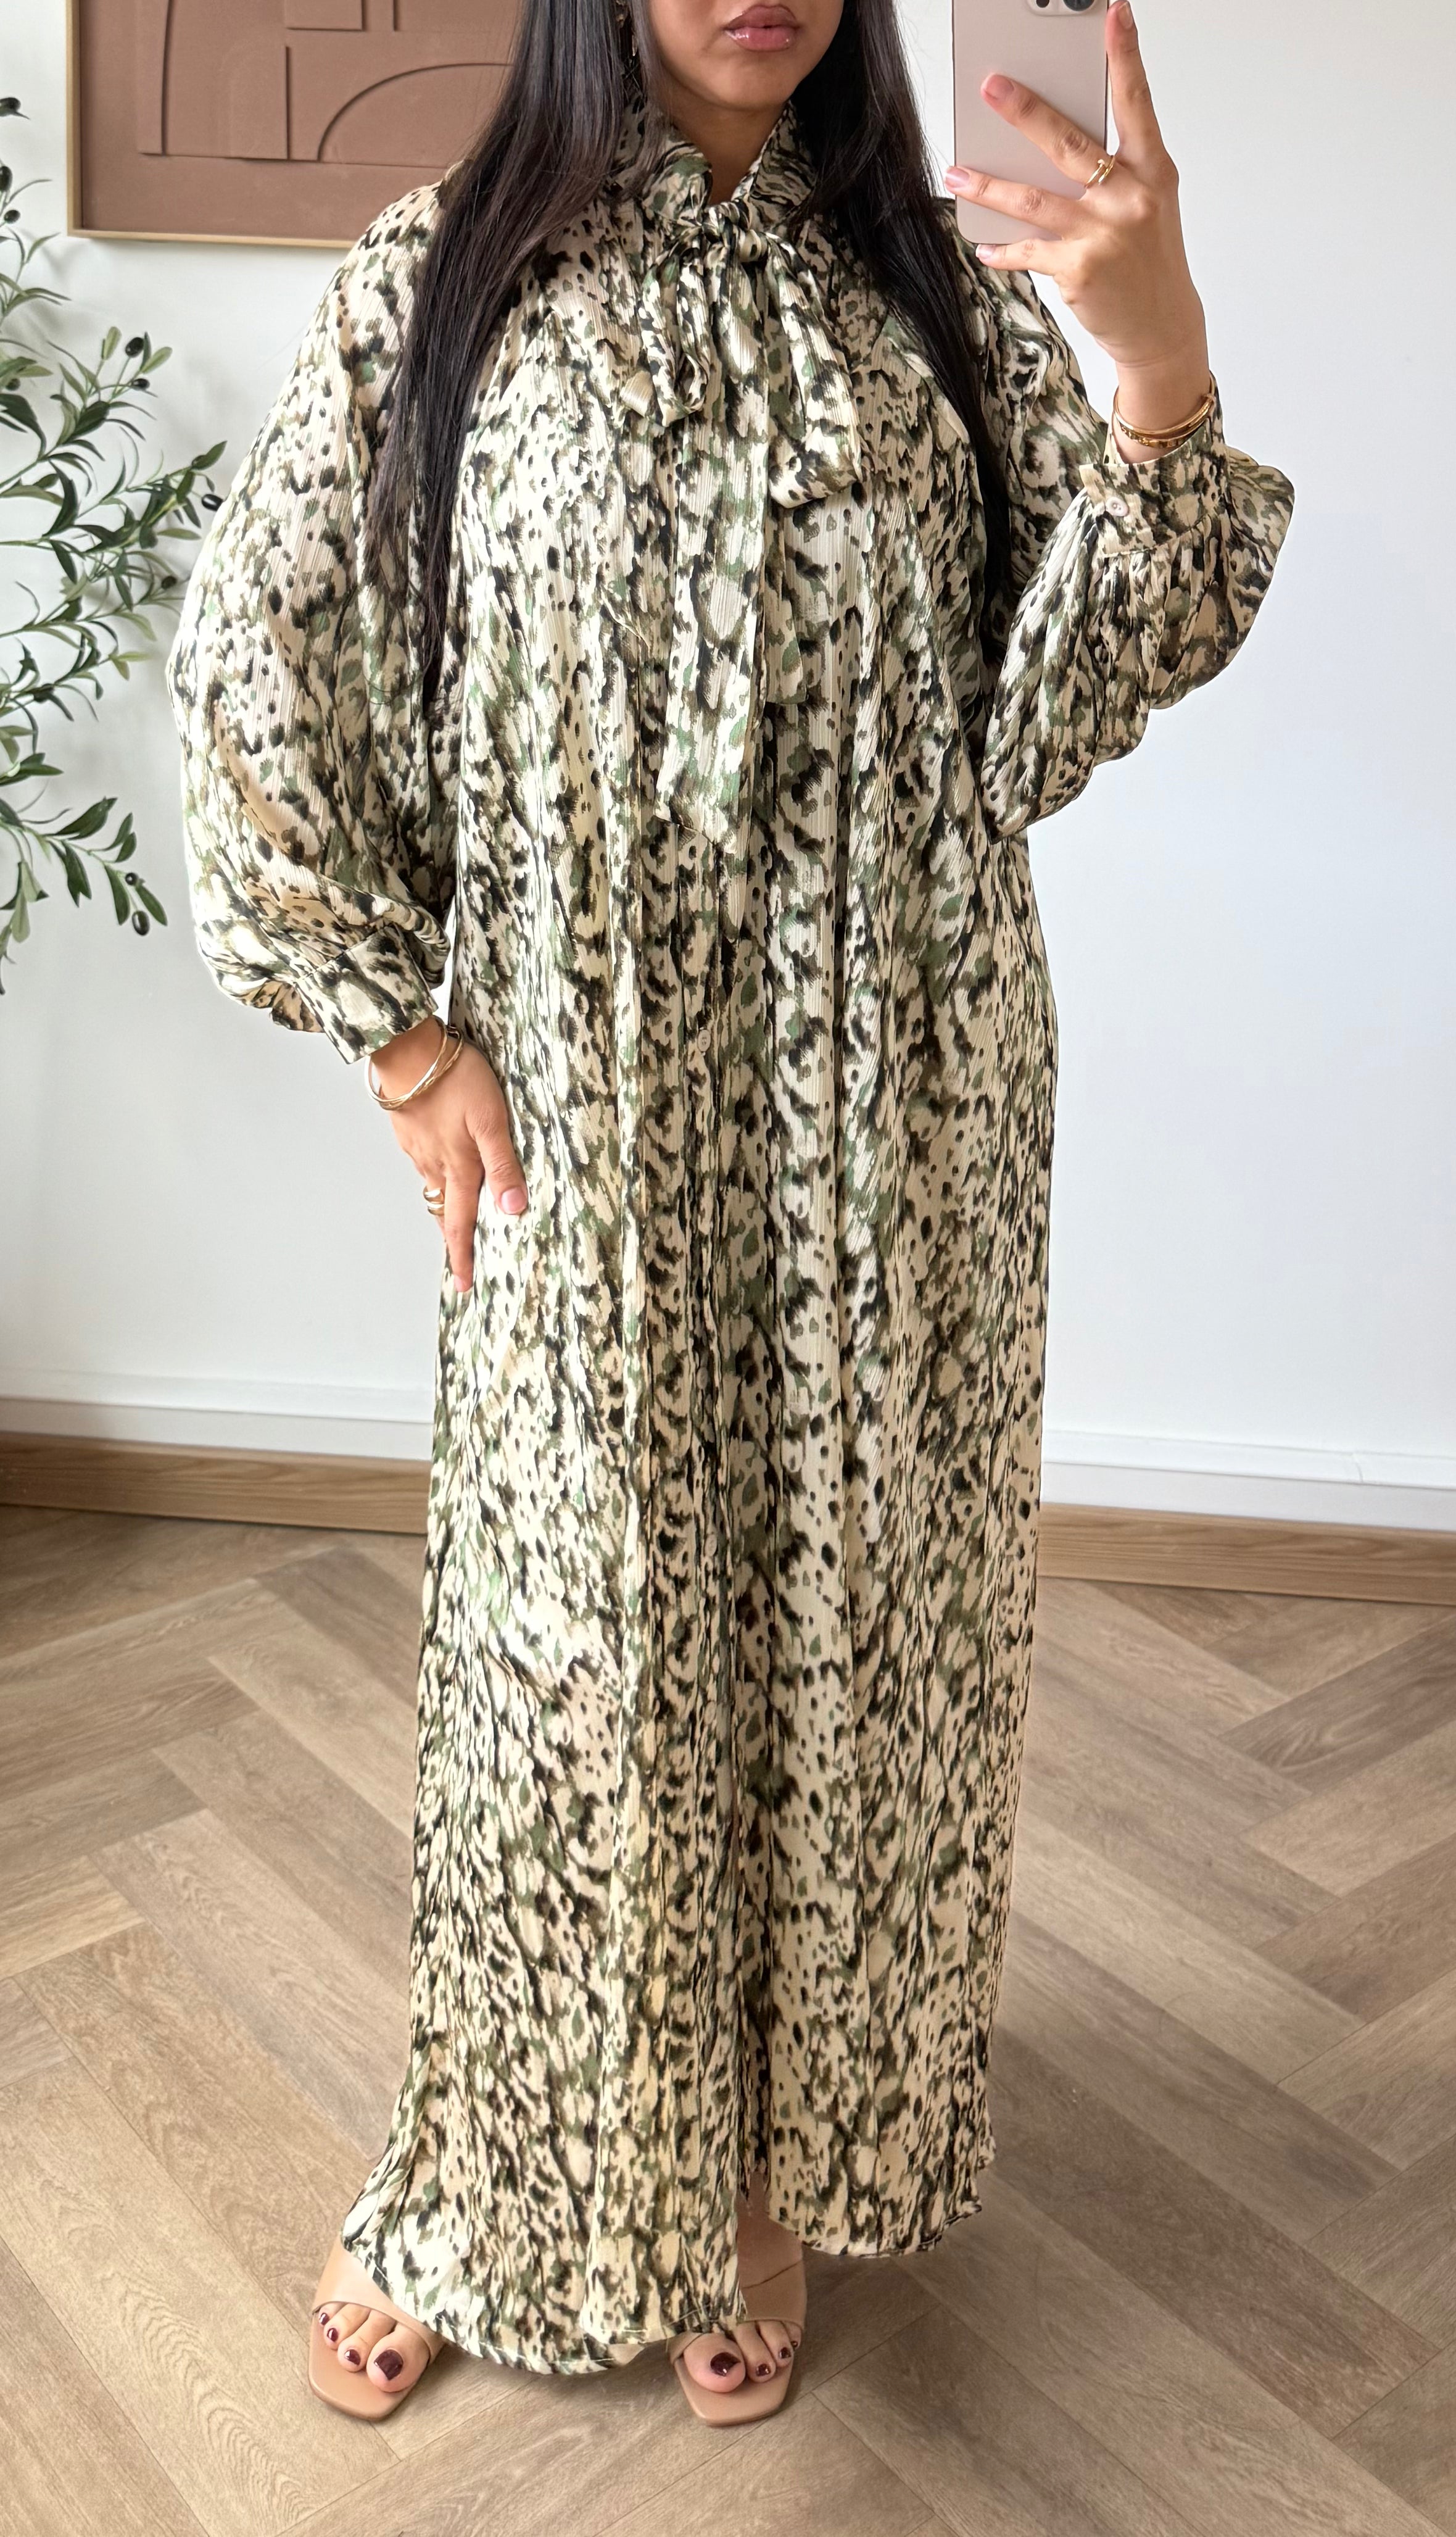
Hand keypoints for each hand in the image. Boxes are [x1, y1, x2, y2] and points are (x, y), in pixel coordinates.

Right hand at [371, 1017, 526, 1294]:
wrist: (407, 1047)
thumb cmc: (454, 1078)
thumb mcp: (491, 1120)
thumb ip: (503, 1165)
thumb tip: (513, 1210)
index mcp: (458, 1167)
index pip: (460, 1223)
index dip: (462, 1256)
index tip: (464, 1285)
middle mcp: (433, 1163)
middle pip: (443, 1208)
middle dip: (453, 1233)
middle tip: (460, 1252)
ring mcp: (416, 1146)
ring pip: (433, 1182)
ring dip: (445, 1197)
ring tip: (458, 1204)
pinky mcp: (407, 1126)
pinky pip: (424, 1157)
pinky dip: (435, 1166)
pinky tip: (443, 1154)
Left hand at [945, 0, 1210, 451]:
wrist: (1163, 328)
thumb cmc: (1149, 261)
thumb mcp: (1146, 205)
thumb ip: (1111, 171)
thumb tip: (1049, 144)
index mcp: (1152, 171)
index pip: (1137, 102)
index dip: (1125, 56)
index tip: (1113, 13)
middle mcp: (1130, 198)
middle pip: (1069, 144)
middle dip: (1026, 111)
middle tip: (991, 87)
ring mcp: (1103, 235)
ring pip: (1033, 199)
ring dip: (988, 185)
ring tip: (957, 171)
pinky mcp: (1078, 270)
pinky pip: (1028, 250)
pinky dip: (1004, 249)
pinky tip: (986, 247)